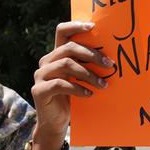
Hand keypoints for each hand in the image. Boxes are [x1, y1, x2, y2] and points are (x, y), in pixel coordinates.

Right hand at [30, 21, 113, 149]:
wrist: (55, 124)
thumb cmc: (72, 99)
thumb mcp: (80, 79)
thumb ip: (86, 65)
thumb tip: (110, 57)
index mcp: (56, 54)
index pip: (62, 31)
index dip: (75, 25)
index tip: (93, 27)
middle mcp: (46, 61)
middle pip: (69, 48)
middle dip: (92, 55)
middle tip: (109, 64)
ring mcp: (40, 75)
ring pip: (67, 65)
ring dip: (89, 74)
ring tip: (103, 84)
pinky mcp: (39, 90)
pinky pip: (61, 84)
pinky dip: (78, 88)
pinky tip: (89, 94)